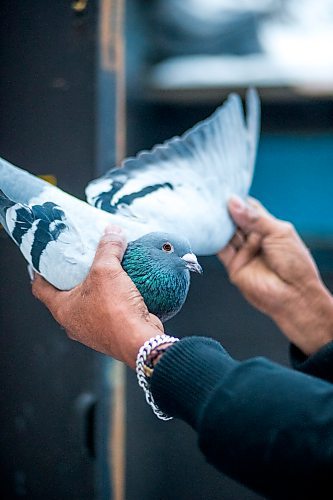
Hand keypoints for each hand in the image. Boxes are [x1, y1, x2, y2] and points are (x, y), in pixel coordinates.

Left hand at [32, 225, 163, 368]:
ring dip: (94, 289)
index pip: (40, 289)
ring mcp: (92, 330)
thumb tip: (113, 231)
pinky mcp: (111, 332)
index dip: (40, 272)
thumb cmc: (114, 310)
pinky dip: (111, 298)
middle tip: (80, 261)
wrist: (139, 340)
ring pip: (88, 304)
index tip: (45, 260)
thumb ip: (108, 249)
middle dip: (72, 278)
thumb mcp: (106, 271)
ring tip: (103, 270)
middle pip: (65, 296)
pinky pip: (107, 311)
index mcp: (62, 309)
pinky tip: (122, 286)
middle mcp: (74, 323)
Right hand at [219, 196, 332, 354]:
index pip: (249, 209)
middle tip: (211, 198)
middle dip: (225, 210)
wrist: (293, 295)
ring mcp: (244, 253)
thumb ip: (254, 218)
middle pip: (235, 220)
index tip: (224, 191)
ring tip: (207, 210)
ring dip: (218, 223)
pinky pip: (221, 250)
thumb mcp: (277, 233)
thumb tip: (233, 202)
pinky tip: (208, 227)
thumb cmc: (294, 264)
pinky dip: (213, 239)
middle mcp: (254, 239)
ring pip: (227, 234)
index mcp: (268, 228)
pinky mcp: (234, 266)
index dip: (238, 201)